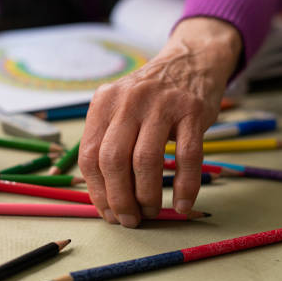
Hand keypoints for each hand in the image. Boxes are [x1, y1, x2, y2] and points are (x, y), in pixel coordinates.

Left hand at [79, 18, 241, 227]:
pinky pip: (187, 157)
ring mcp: (161, 105)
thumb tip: (104, 197)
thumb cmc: (149, 98)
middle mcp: (128, 101)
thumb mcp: (119, 108)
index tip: (107, 212)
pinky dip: (184, 187)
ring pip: (146, 160)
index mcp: (103, 103)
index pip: (90, 155)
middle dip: (119, 198)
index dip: (97, 191)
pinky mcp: (192, 111)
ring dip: (147, 195)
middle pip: (113, 160)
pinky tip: (180, 205)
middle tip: (129, 219)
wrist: (190, 61)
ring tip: (150, 212)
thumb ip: (107, 142)